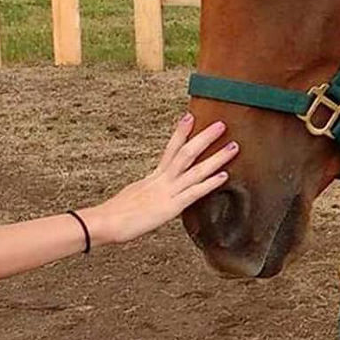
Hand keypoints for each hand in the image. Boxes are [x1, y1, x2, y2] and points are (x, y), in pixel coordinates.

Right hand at [83, 114, 235, 244]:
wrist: (106, 222)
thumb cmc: (114, 214)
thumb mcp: (133, 197)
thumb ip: (145, 192)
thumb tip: (148, 191)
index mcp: (152, 177)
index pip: (170, 149)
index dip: (181, 132)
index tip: (190, 116)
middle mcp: (161, 180)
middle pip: (186, 152)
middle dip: (205, 137)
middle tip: (221, 124)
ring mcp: (167, 192)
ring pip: (195, 169)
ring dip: (216, 157)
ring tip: (233, 147)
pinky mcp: (170, 207)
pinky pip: (193, 192)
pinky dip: (209, 183)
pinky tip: (224, 176)